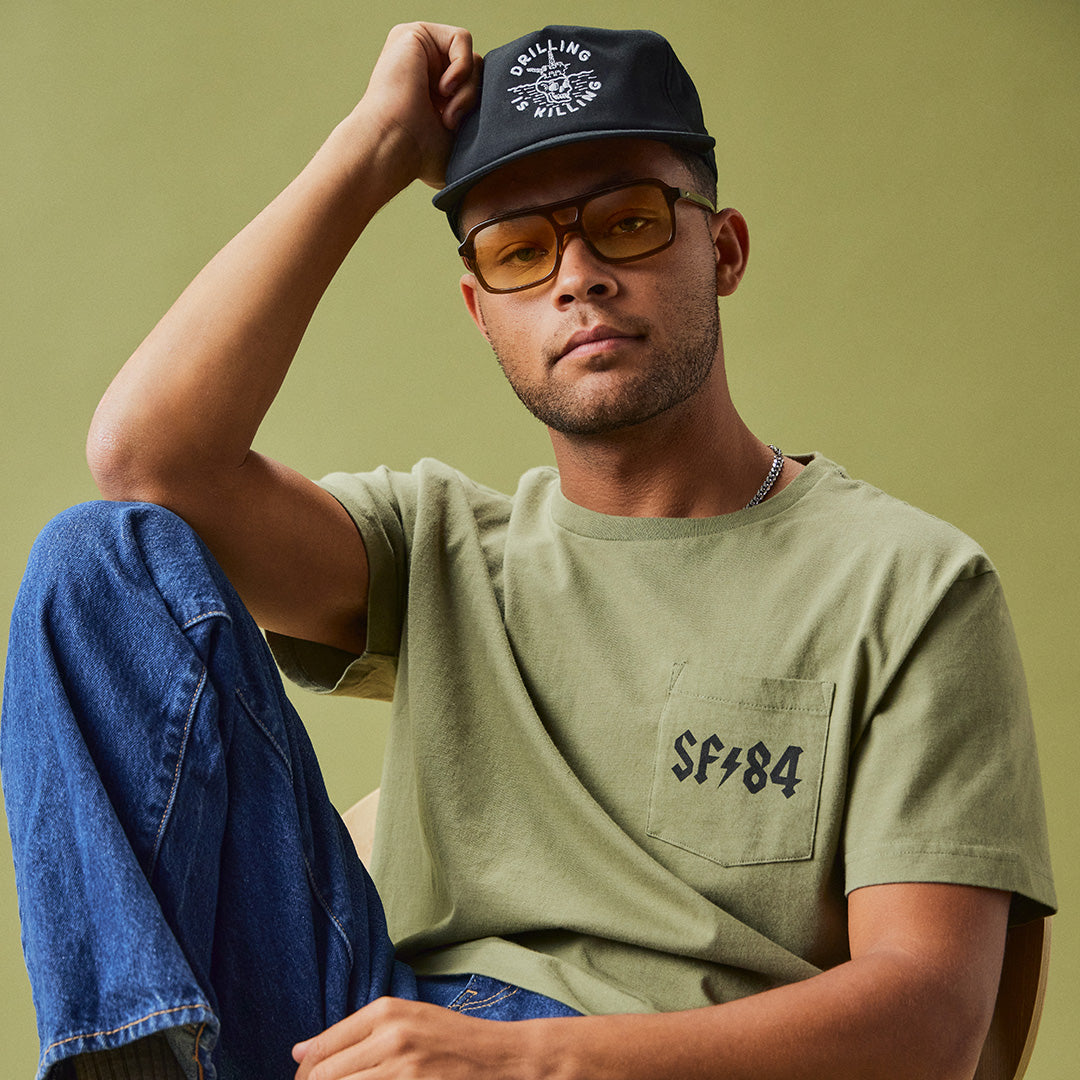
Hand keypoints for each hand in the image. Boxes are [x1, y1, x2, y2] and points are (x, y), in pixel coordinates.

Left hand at [292, 996, 533, 1079]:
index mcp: (385, 1011)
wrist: (499, 1055)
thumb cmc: (451, 1038)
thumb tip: (299, 1051)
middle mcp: (390, 1035)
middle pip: (324, 1076)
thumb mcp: (407, 1020)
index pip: (321, 1048)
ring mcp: (402, 1066)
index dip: (304, 1074)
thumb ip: (356, 1032)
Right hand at [356, 22, 481, 188]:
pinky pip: (462, 38)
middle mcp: (423, 69)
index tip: (454, 131)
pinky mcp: (413, 34)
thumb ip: (476, 125)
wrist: (394, 147)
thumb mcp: (458, 142)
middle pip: (477, 71)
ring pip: (472, 58)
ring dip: (467, 90)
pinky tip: (444, 89)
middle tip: (451, 122)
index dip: (473, 109)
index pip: (474, 87)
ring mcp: (417, 50)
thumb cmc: (419, 157)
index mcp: (432, 94)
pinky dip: (462, 67)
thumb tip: (499, 126)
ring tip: (447, 113)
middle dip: (471, 99)